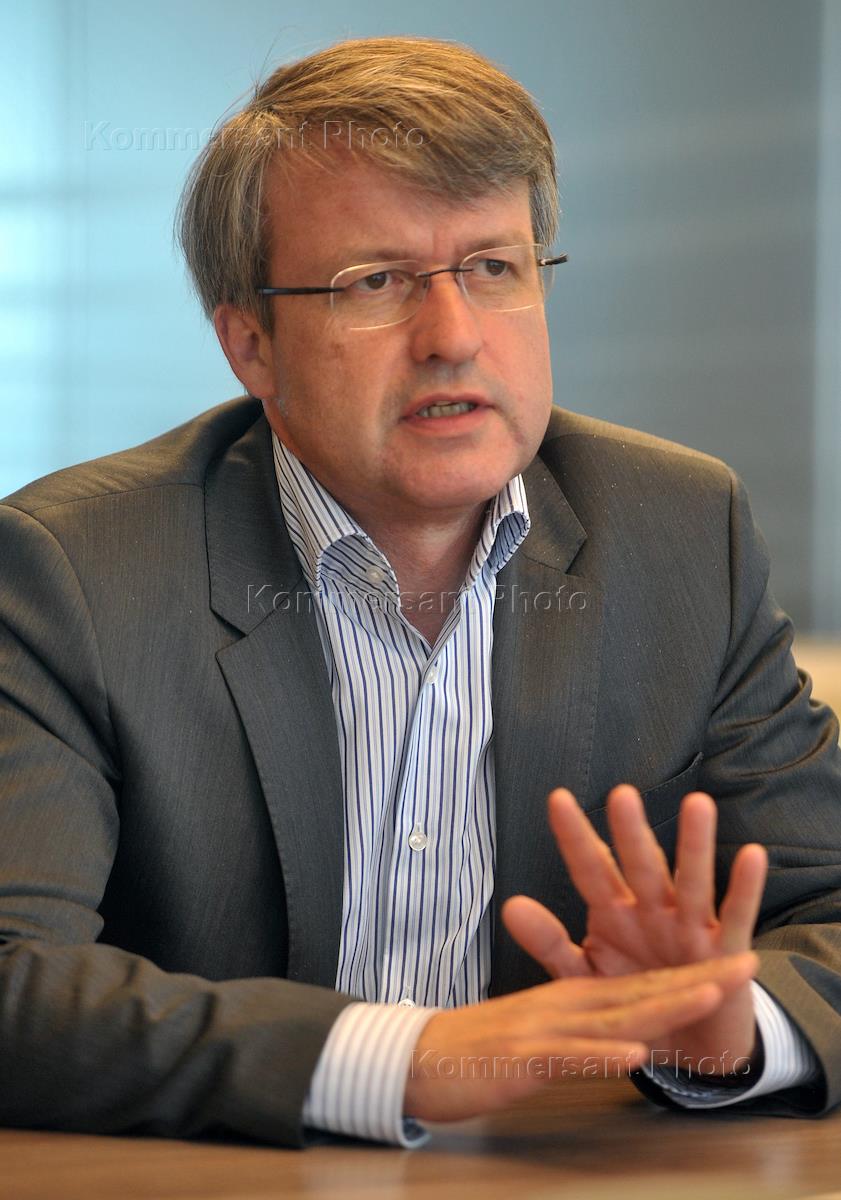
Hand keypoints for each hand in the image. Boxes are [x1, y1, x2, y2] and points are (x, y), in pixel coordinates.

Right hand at [404, 953, 756, 1120]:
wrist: (414, 1056)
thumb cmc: (475, 1048)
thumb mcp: (537, 1033)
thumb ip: (579, 1031)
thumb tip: (628, 1039)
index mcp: (567, 996)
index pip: (638, 984)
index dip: (687, 973)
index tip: (732, 965)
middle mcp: (562, 1004)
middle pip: (638, 991)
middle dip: (694, 979)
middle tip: (744, 965)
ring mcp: (542, 1028)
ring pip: (611, 1015)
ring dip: (662, 1005)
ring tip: (706, 993)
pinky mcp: (520, 1058)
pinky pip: (566, 1056)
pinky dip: (601, 1054)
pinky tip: (633, 1054)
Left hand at [503, 785, 767, 1075]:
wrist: (685, 1048)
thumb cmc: (632, 1001)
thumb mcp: (586, 976)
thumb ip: (551, 943)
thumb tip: (510, 905)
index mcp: (614, 914)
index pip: (591, 869)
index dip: (575, 838)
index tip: (558, 798)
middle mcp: (652, 910)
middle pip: (640, 867)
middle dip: (631, 834)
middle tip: (622, 795)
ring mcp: (690, 927)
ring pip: (692, 881)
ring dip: (695, 846)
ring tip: (698, 805)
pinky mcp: (726, 952)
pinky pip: (737, 916)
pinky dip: (745, 888)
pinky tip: (752, 855)